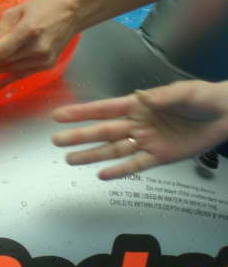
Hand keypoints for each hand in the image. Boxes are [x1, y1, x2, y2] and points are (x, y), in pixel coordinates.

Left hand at [0, 0, 80, 84]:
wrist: (72, 13)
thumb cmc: (42, 7)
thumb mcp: (17, 11)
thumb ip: (0, 29)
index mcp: (28, 31)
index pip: (1, 51)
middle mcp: (37, 48)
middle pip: (4, 63)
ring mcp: (43, 59)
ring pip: (11, 70)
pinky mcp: (47, 65)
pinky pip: (23, 75)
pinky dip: (7, 82)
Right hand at [51, 80, 227, 179]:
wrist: (225, 115)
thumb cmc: (202, 98)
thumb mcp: (184, 92)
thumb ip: (162, 96)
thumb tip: (140, 97)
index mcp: (137, 104)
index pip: (103, 109)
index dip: (80, 112)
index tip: (59, 115)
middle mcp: (137, 123)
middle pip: (103, 131)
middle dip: (79, 136)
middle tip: (56, 140)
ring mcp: (147, 141)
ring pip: (113, 149)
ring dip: (92, 155)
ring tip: (70, 160)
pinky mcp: (160, 157)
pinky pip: (136, 165)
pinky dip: (119, 170)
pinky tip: (102, 174)